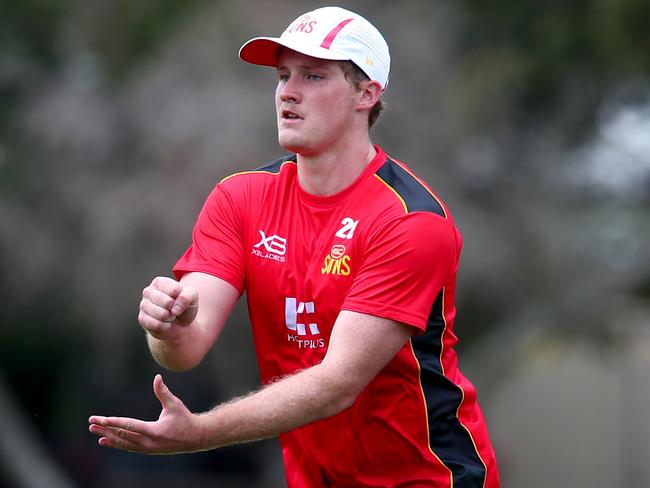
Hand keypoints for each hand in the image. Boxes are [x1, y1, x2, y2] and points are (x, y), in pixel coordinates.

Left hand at [88, 375, 204, 453]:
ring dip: (107, 436)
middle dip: (106, 428)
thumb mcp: (175, 405)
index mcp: (154, 431)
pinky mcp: (146, 450)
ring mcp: (146, 449)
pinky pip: (127, 447)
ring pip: (122, 442)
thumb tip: (157, 377)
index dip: (115, 422)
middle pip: (122, 435)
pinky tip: (105, 440)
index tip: (102, 419)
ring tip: (94, 431)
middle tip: (91, 423)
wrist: (194, 438)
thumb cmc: (184, 419)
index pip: (130, 426)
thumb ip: (163, 392)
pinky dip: (115, 443)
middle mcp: (147, 443)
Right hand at [139, 277, 198, 338]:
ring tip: (169, 316)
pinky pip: (156, 325)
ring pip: (161, 314)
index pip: (174, 290)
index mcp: (159, 282)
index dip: (181, 298)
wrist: (180, 324)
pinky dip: (165, 326)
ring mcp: (143, 305)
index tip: (180, 299)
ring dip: (170, 318)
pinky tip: (165, 323)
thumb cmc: (184, 306)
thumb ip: (188, 295)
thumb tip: (175, 308)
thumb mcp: (192, 296)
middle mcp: (148, 291)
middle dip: (175, 309)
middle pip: (167, 302)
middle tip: (174, 309)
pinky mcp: (142, 319)